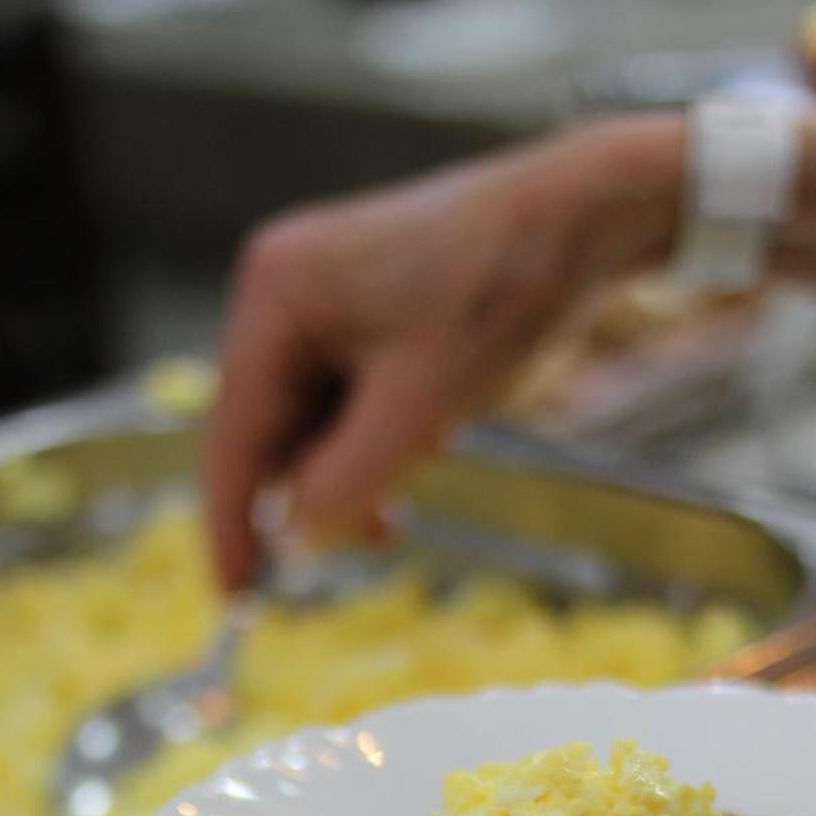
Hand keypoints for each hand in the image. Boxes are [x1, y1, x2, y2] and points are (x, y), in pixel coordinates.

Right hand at [205, 117, 682, 588]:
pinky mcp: (362, 306)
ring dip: (359, 468)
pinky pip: (349, 396)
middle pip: (272, 430)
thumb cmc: (503, 293)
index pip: (233, 435)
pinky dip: (381, 437)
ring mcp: (320, 294)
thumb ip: (347, 481)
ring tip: (422, 474)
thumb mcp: (423, 406)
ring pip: (315, 421)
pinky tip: (435, 438)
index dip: (233, 525)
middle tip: (375, 540)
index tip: (239, 598)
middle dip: (317, 493)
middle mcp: (281, 288)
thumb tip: (289, 545)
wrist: (582, 218)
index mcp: (275, 295)